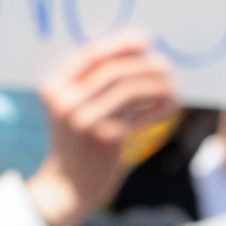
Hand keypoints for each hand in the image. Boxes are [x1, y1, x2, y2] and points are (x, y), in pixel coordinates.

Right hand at [24, 31, 180, 225]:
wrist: (69, 185)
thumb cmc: (77, 141)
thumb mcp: (71, 109)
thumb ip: (88, 84)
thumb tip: (133, 54)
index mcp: (53, 88)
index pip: (90, 56)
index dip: (119, 45)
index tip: (143, 41)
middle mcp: (65, 102)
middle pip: (114, 70)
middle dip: (144, 64)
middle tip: (165, 65)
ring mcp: (85, 120)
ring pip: (131, 89)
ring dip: (157, 85)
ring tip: (171, 86)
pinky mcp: (106, 138)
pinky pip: (142, 114)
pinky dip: (160, 107)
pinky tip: (170, 106)